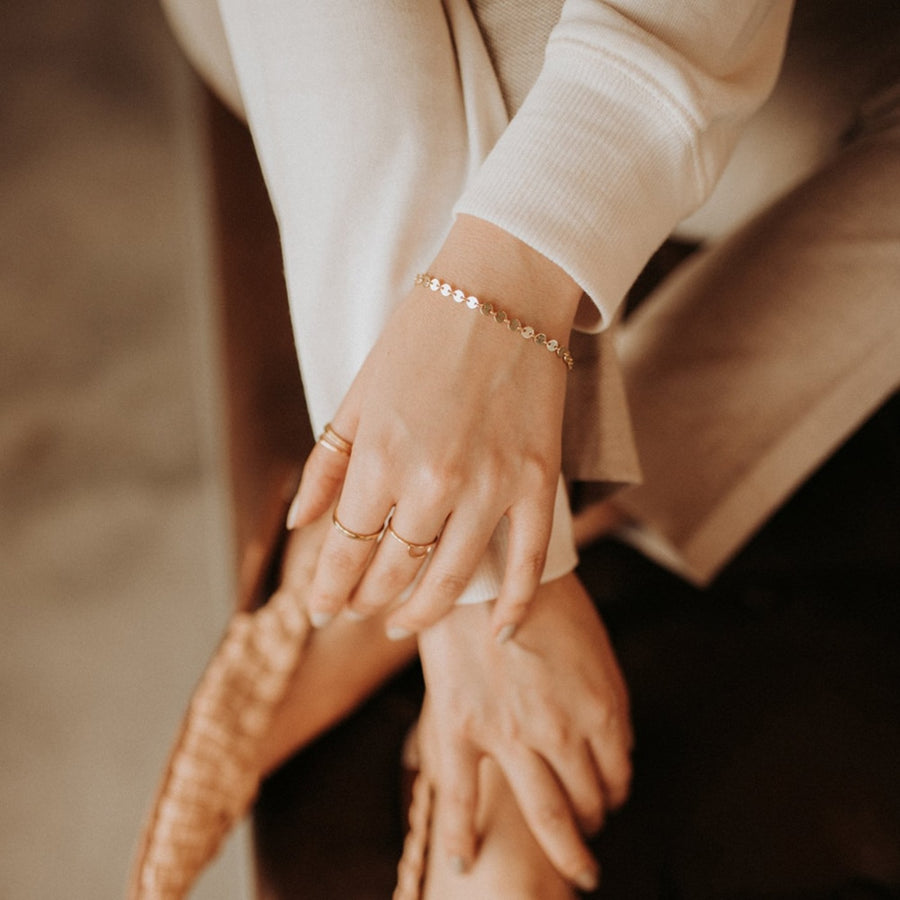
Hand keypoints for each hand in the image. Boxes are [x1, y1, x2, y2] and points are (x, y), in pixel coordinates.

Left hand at [286, 215, 582, 638]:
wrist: (503, 289)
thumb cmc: (422, 334)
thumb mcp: (358, 392)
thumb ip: (326, 464)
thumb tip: (299, 523)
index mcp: (380, 456)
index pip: (345, 548)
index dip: (327, 587)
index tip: (318, 610)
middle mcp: (432, 481)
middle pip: (392, 571)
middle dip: (365, 601)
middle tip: (356, 611)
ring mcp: (491, 485)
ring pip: (452, 580)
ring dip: (420, 613)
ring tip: (402, 624)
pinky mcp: (537, 481)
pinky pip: (527, 561)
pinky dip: (512, 604)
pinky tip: (496, 631)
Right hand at [416, 573, 632, 889]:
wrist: (489, 567)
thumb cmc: (547, 600)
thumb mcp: (597, 648)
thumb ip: (609, 702)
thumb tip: (615, 748)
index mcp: (600, 709)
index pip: (618, 775)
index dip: (615, 793)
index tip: (608, 800)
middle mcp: (561, 732)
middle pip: (587, 801)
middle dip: (593, 823)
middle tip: (589, 835)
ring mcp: (510, 735)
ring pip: (547, 816)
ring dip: (564, 849)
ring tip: (569, 867)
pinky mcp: (461, 728)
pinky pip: (461, 797)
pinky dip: (461, 837)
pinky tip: (463, 861)